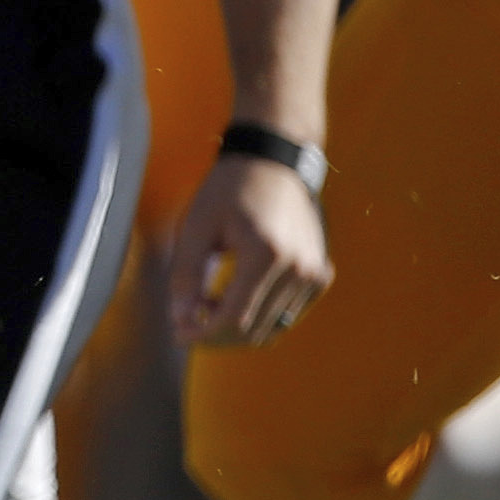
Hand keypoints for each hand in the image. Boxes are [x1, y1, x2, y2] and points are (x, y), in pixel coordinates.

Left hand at [167, 149, 331, 349]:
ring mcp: (315, 273)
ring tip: (209, 301)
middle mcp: (299, 268)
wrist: (273, 163)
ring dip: (238, 327)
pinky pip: (287, 315)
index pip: (235, 318)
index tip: (179, 334)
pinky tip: (235, 296)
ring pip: (273, 328)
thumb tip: (181, 320)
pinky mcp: (321, 274)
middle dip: (217, 335)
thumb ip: (185, 275)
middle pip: (255, 329)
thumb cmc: (228, 191)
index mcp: (266, 253)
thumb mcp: (195, 227)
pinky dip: (260, 317)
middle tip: (187, 320)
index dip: (203, 334)